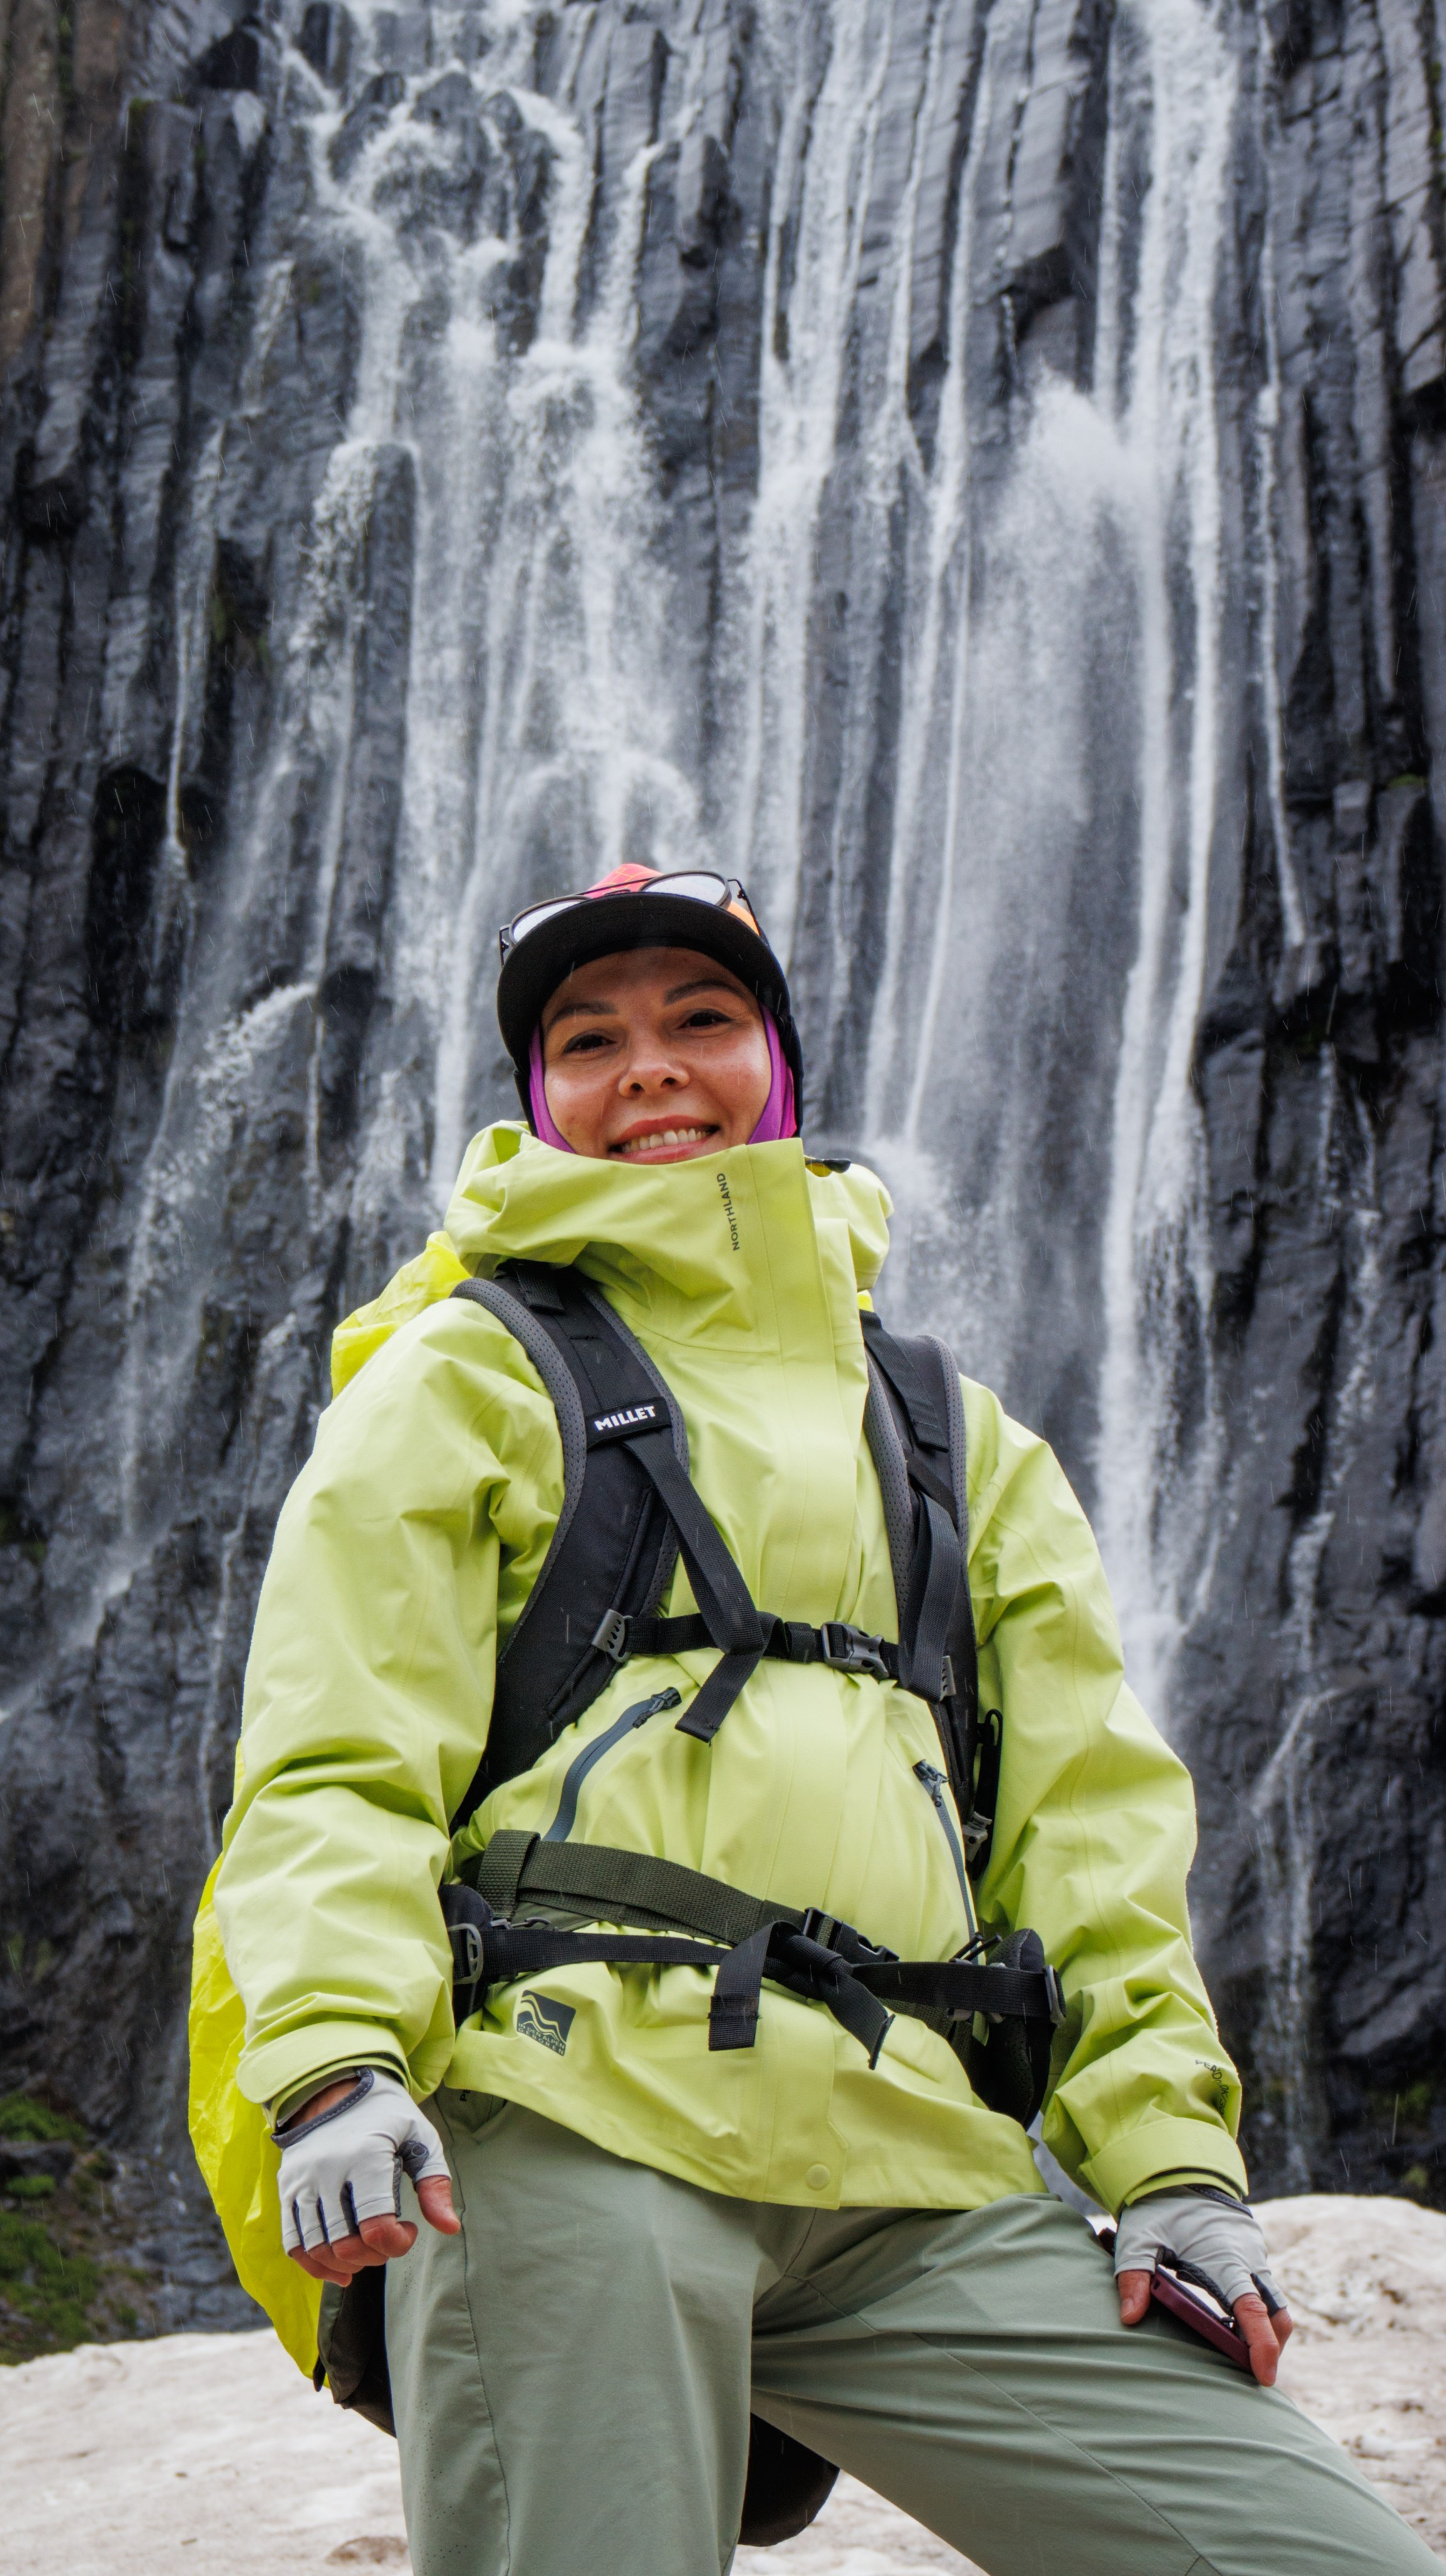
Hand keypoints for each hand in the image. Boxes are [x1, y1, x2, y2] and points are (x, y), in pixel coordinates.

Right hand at [274, 2069, 460, 2284]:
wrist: (336, 2085)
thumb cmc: (387, 2115)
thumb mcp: (421, 2137)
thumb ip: (435, 2183)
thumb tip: (449, 2229)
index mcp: (365, 2157)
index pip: (376, 2227)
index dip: (398, 2244)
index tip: (409, 2230)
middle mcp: (328, 2170)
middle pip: (346, 2244)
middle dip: (375, 2256)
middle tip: (390, 2241)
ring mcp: (302, 2180)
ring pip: (317, 2247)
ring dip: (346, 2264)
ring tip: (367, 2253)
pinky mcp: (287, 2187)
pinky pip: (292, 2242)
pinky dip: (313, 2265)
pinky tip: (339, 2271)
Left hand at [1113, 2187, 1292, 2386]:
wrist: (1181, 2170)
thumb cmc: (1158, 2207)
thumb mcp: (1137, 2238)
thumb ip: (1133, 2276)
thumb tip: (1130, 2318)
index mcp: (1225, 2258)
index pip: (1252, 2310)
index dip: (1262, 2346)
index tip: (1264, 2377)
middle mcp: (1248, 2260)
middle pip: (1277, 2316)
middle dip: (1271, 2348)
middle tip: (1251, 2376)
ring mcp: (1254, 2258)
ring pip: (1275, 2306)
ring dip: (1265, 2333)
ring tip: (1238, 2357)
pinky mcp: (1252, 2257)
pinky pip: (1264, 2294)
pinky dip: (1257, 2317)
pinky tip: (1230, 2330)